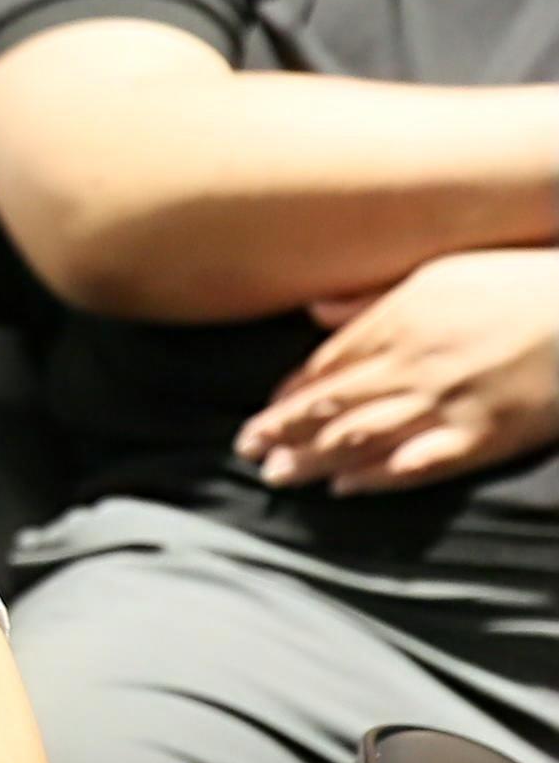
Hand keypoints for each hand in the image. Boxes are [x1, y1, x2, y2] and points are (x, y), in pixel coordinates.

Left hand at [236, 248, 558, 495]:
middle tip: (246, 452)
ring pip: (363, 436)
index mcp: (397, 322)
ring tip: (277, 475)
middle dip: (283, 431)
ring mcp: (447, 403)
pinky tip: (346, 489)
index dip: (288, 396)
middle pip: (331, 405)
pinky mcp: (484, 435)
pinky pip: (420, 463)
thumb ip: (373, 298)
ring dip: (313, 458)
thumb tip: (315, 310)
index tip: (262, 415)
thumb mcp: (438, 273)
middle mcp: (413, 365)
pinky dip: (378, 477)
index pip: (326, 367)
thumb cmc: (516, 284)